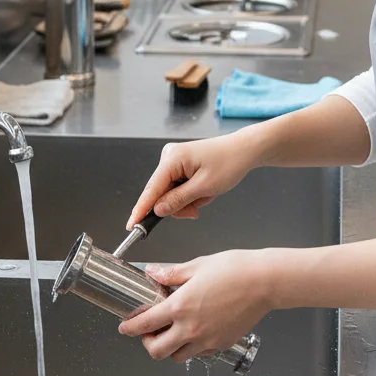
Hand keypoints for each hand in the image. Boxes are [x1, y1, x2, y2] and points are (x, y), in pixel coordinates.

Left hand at [118, 251, 272, 361]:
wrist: (264, 281)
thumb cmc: (235, 269)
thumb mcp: (198, 265)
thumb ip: (171, 274)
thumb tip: (153, 273)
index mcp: (180, 306)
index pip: (146, 324)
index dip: (130, 328)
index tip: (125, 327)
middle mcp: (191, 328)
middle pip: (157, 351)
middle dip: (148, 343)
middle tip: (149, 332)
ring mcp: (207, 339)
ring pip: (178, 357)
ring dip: (170, 348)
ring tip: (172, 333)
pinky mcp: (221, 344)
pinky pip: (199, 353)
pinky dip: (192, 347)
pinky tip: (195, 331)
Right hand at [125, 134, 258, 228]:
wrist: (244, 150)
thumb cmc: (229, 163)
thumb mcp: (204, 187)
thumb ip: (178, 200)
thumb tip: (157, 210)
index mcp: (172, 158)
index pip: (151, 189)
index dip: (141, 210)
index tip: (132, 225)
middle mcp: (169, 157)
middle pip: (161, 194)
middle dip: (178, 206)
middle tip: (196, 210)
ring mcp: (174, 160)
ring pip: (170, 193)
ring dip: (187, 201)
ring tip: (205, 196)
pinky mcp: (180, 164)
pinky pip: (177, 188)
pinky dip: (190, 195)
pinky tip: (203, 191)